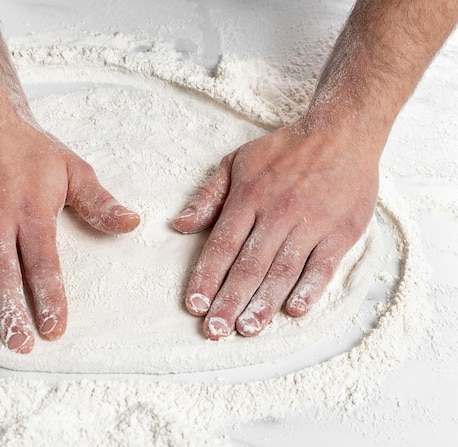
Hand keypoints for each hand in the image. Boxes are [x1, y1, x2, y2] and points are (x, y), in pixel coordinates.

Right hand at [0, 116, 139, 352]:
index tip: (54, 330)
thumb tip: (132, 224)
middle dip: (11, 314)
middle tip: (19, 346)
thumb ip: (100, 203)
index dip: (49, 299)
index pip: (42, 265)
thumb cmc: (32, 149)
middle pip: (3, 275)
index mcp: (31, 213)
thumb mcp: (74, 170)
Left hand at [173, 122, 378, 338]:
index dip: (207, 278)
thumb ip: (208, 196)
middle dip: (230, 301)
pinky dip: (310, 289)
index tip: (195, 305)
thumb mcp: (237, 162)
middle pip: (250, 265)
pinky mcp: (341, 232)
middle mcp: (278, 213)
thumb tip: (180, 225)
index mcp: (249, 197)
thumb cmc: (285, 150)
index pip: (222, 245)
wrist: (343, 133)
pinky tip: (294, 310)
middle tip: (216, 331)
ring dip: (264, 304)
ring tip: (247, 329)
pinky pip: (323, 266)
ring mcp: (312, 223)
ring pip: (283, 271)